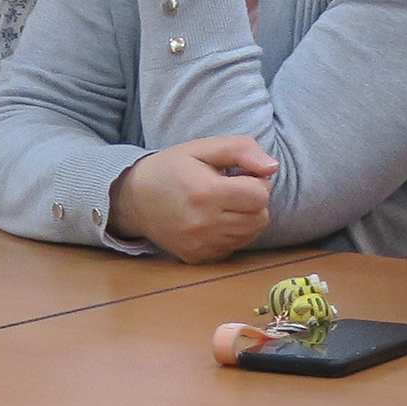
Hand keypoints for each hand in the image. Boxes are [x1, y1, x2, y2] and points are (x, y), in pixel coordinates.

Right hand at [107, 135, 278, 262]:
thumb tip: (273, 167)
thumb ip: (241, 149)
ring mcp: (199, 245)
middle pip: (260, 218)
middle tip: (234, 189)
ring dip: (246, 217)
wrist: (133, 199)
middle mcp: (203, 224)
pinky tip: (215, 219)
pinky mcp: (197, 257)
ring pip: (250, 234)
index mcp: (204, 193)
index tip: (241, 175)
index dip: (257, 182)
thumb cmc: (172, 169)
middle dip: (255, 201)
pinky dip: (233, 233)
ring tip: (225, 203)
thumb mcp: (202, 148)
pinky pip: (234, 247)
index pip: (260, 196)